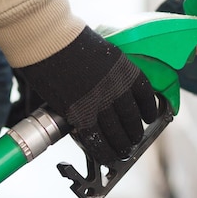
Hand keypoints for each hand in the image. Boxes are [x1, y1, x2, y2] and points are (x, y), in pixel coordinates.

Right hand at [16, 26, 157, 164]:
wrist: (49, 40)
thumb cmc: (69, 40)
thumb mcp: (101, 53)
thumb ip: (107, 72)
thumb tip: (105, 86)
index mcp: (126, 69)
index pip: (144, 95)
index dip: (148, 109)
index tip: (147, 117)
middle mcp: (118, 88)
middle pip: (132, 118)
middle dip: (134, 132)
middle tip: (133, 139)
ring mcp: (100, 102)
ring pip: (117, 133)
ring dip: (122, 145)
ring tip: (123, 151)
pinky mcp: (80, 114)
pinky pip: (97, 140)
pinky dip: (103, 152)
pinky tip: (107, 157)